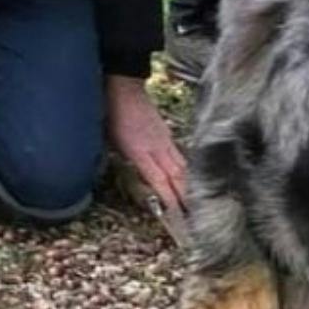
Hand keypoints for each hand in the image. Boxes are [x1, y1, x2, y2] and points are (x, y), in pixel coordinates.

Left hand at [105, 74, 187, 215]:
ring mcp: (165, 141)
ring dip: (191, 188)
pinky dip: (186, 173)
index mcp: (140, 152)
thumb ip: (121, 160)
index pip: (160, 181)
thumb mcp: (109, 140)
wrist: (125, 87)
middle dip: (188, 200)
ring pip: (183, 168)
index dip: (170, 201)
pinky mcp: (167, 135)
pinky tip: (189, 182)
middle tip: (197, 221)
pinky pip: (180, 157)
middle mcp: (157, 148)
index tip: (179, 219)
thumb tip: (125, 176)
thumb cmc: (112, 114)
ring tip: (199, 207)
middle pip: (178, 178)